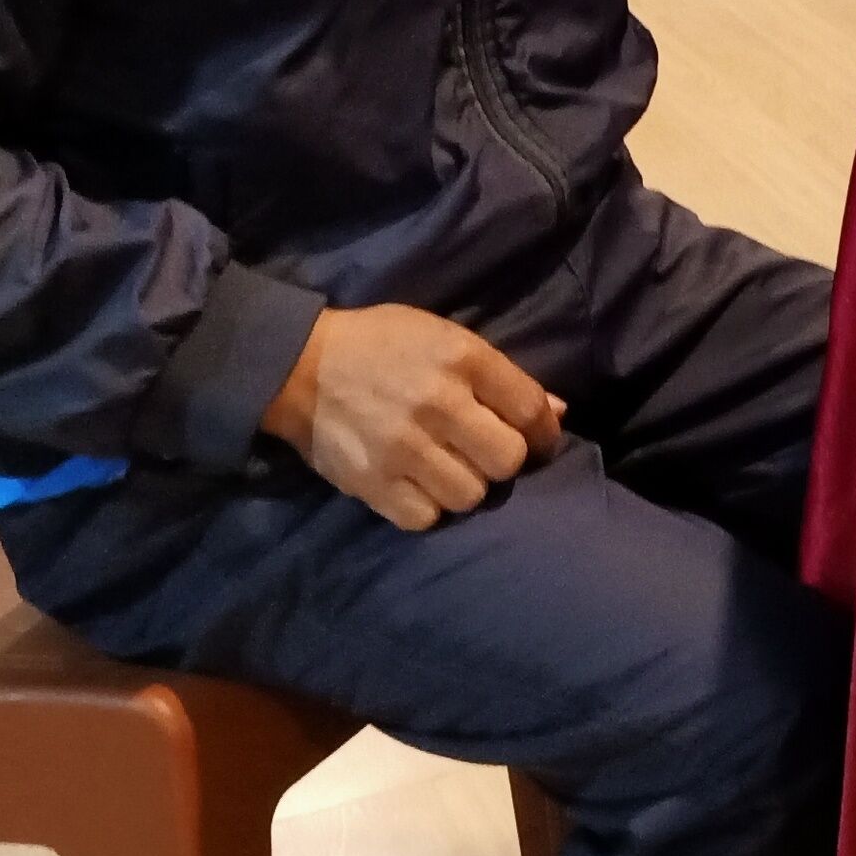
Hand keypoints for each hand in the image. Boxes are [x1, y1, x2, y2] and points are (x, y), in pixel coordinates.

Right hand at [261, 303, 562, 531]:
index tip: (537, 439)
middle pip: (507, 459)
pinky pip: (426, 518)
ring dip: (467, 485)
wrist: (300, 366)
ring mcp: (404, 448)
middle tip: (486, 453)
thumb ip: (500, 375)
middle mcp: (438, 404)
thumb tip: (555, 412)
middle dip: (504, 459)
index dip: (543, 430)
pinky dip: (429, 507)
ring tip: (449, 468)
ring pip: (470, 495)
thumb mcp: (445, 337)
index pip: (529, 408)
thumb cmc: (382, 345)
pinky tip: (419, 486)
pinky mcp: (373, 483)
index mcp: (461, 359)